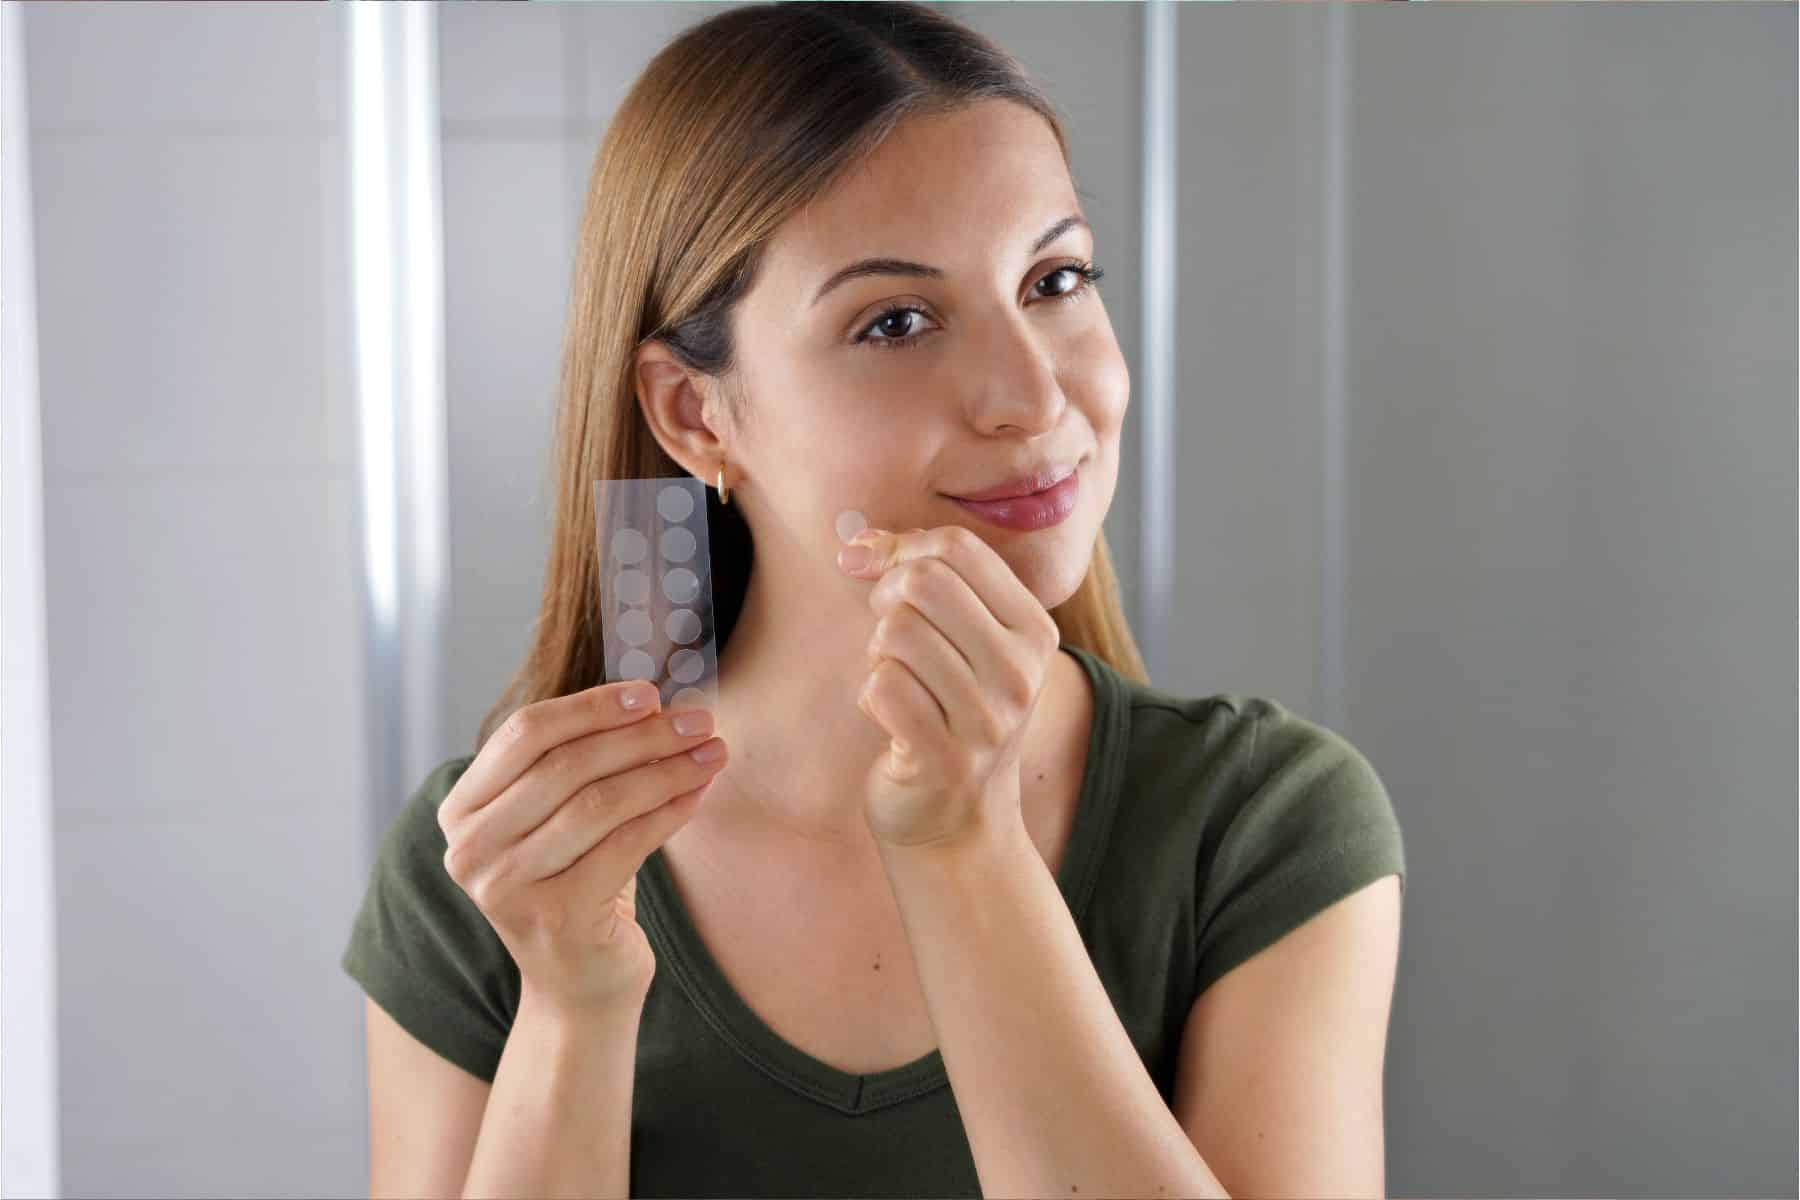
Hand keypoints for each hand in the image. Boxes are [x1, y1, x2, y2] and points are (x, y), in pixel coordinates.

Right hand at [436, 682, 728, 1013]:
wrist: (579, 987)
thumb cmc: (576, 885)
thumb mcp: (559, 819)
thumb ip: (579, 762)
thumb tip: (653, 700)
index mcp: (461, 810)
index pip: (526, 734)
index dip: (591, 706)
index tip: (651, 693)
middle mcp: (469, 849)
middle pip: (566, 765)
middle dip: (642, 736)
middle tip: (699, 719)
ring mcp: (507, 887)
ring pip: (600, 803)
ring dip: (666, 769)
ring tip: (712, 752)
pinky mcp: (556, 918)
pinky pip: (626, 845)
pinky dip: (670, 811)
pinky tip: (701, 792)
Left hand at [835, 524, 1060, 851]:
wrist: (957, 820)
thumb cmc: (951, 713)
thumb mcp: (963, 640)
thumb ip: (924, 579)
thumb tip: (857, 544)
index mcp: (1034, 630)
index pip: (957, 548)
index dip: (900, 547)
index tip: (872, 568)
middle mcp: (1021, 672)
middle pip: (923, 582)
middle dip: (885, 598)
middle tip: (886, 633)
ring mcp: (989, 719)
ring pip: (896, 632)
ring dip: (877, 652)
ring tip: (897, 680)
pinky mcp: (947, 758)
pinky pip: (880, 687)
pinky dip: (870, 695)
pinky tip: (891, 717)